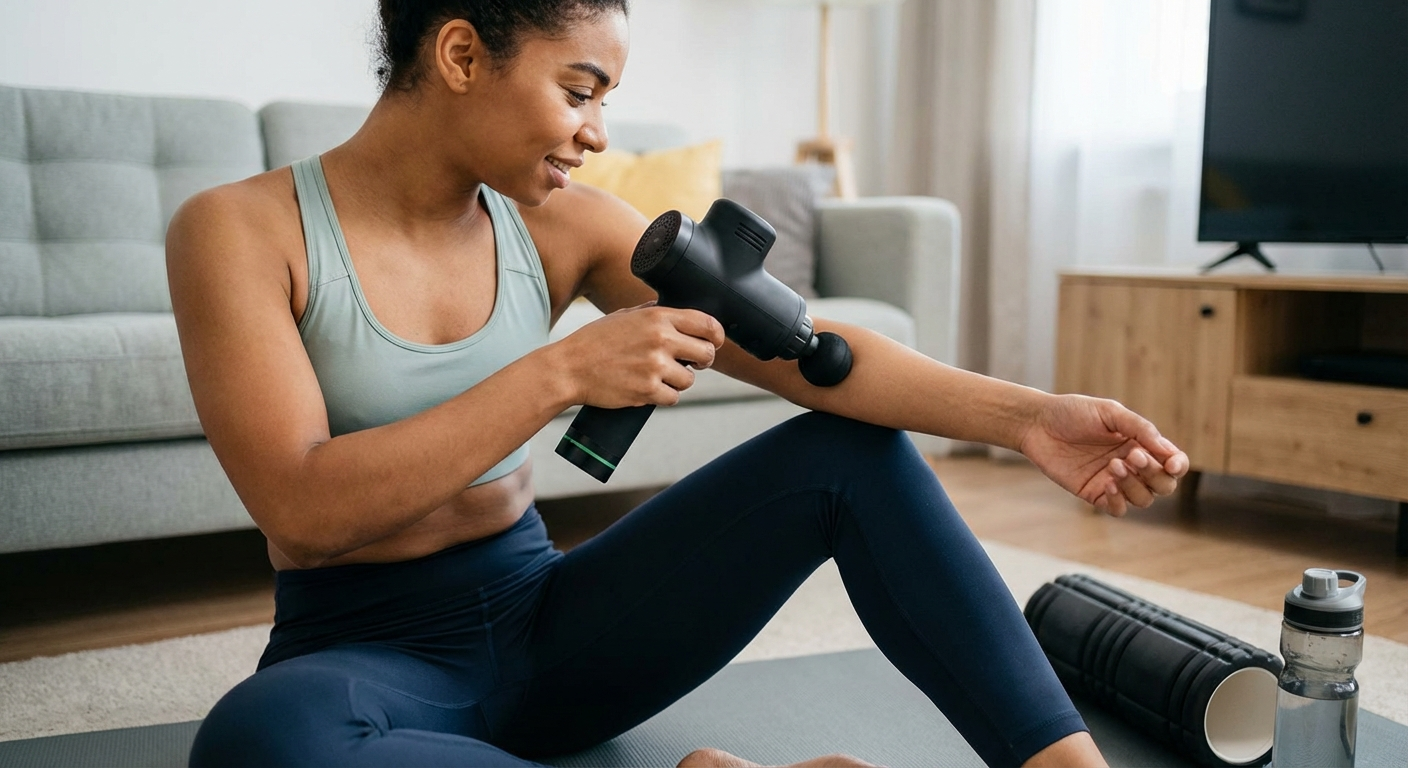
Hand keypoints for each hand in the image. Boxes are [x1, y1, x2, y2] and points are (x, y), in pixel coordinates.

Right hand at [556, 302, 724, 408]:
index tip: (714, 342)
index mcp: (657, 317)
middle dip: (702, 360)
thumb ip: (652, 312)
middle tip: (690, 363)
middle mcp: (660, 339)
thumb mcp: (624, 315)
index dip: (716, 336)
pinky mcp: (648, 390)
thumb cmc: (594, 341)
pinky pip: (673, 398)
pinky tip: (649, 388)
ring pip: (690, 379)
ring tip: (657, 376)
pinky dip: (664, 396)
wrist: (569, 368)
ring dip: (678, 381)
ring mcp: (655, 366)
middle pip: (707, 353)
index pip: (707, 323)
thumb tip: (677, 313)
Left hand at [1017, 394, 1189, 515]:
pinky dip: (1119, 501)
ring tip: (1113, 465)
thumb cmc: (1073, 412)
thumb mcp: (1110, 412)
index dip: (1178, 466)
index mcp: (1141, 443)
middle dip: (1154, 474)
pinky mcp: (1094, 493)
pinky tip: (1108, 484)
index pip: (1172, 463)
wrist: (1037, 423)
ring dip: (1135, 486)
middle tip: (1132, 456)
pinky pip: (1118, 510)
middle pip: (1163, 485)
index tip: (1170, 463)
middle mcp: (1132, 465)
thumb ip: (1140, 429)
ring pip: (1143, 499)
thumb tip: (1168, 451)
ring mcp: (1114, 481)